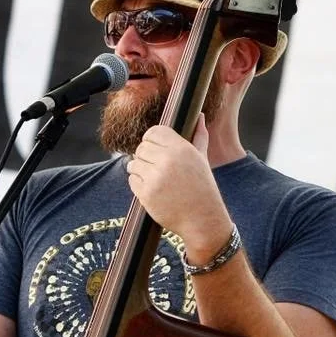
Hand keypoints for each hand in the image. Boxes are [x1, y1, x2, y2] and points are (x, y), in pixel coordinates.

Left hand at [126, 115, 231, 257]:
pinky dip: (138, 184)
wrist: (202, 220)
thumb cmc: (203, 189)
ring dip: (139, 170)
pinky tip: (152, 189)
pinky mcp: (146, 194)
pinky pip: (132, 180)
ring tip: (153, 178)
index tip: (155, 149)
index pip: (153, 132)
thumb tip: (200, 117)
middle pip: (141, 148)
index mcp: (182, 149)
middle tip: (154, 167)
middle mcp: (168, 161)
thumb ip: (199, 137)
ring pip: (133, 163)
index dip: (151, 140)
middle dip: (145, 157)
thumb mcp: (202, 160)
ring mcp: (155, 178)